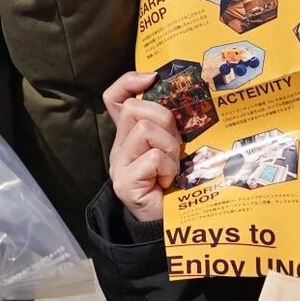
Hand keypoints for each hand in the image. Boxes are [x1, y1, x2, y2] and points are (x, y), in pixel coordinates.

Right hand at [103, 70, 179, 224]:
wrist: (170, 223)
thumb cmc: (176, 183)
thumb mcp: (174, 146)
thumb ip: (170, 126)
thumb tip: (184, 97)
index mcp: (129, 135)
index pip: (115, 98)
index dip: (129, 81)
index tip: (152, 77)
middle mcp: (120, 147)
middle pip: (134, 109)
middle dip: (163, 119)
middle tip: (175, 143)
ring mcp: (120, 166)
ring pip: (144, 131)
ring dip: (169, 147)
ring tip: (173, 166)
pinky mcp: (125, 183)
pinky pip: (152, 157)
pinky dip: (167, 167)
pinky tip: (168, 181)